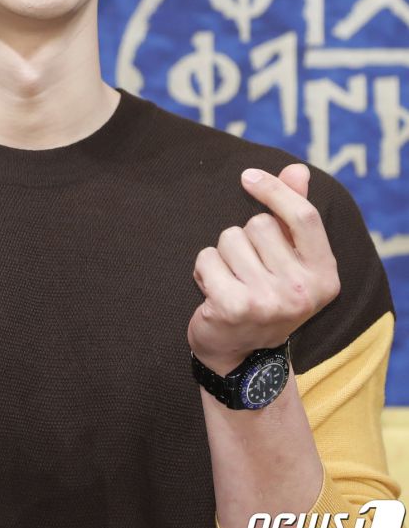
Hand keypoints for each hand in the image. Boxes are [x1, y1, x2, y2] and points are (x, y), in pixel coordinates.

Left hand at [187, 162, 340, 376]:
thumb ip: (294, 214)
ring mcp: (268, 301)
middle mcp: (302, 291)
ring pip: (229, 239)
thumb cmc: (265, 295)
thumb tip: (297, 170)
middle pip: (259, 224)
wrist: (240, 356)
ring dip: (222, 255)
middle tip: (248, 271)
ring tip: (232, 282)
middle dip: (245, 239)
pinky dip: (203, 269)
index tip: (249, 176)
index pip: (303, 216)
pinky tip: (213, 293)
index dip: (275, 190)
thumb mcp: (289, 260)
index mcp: (324, 276)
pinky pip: (207, 257)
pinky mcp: (234, 306)